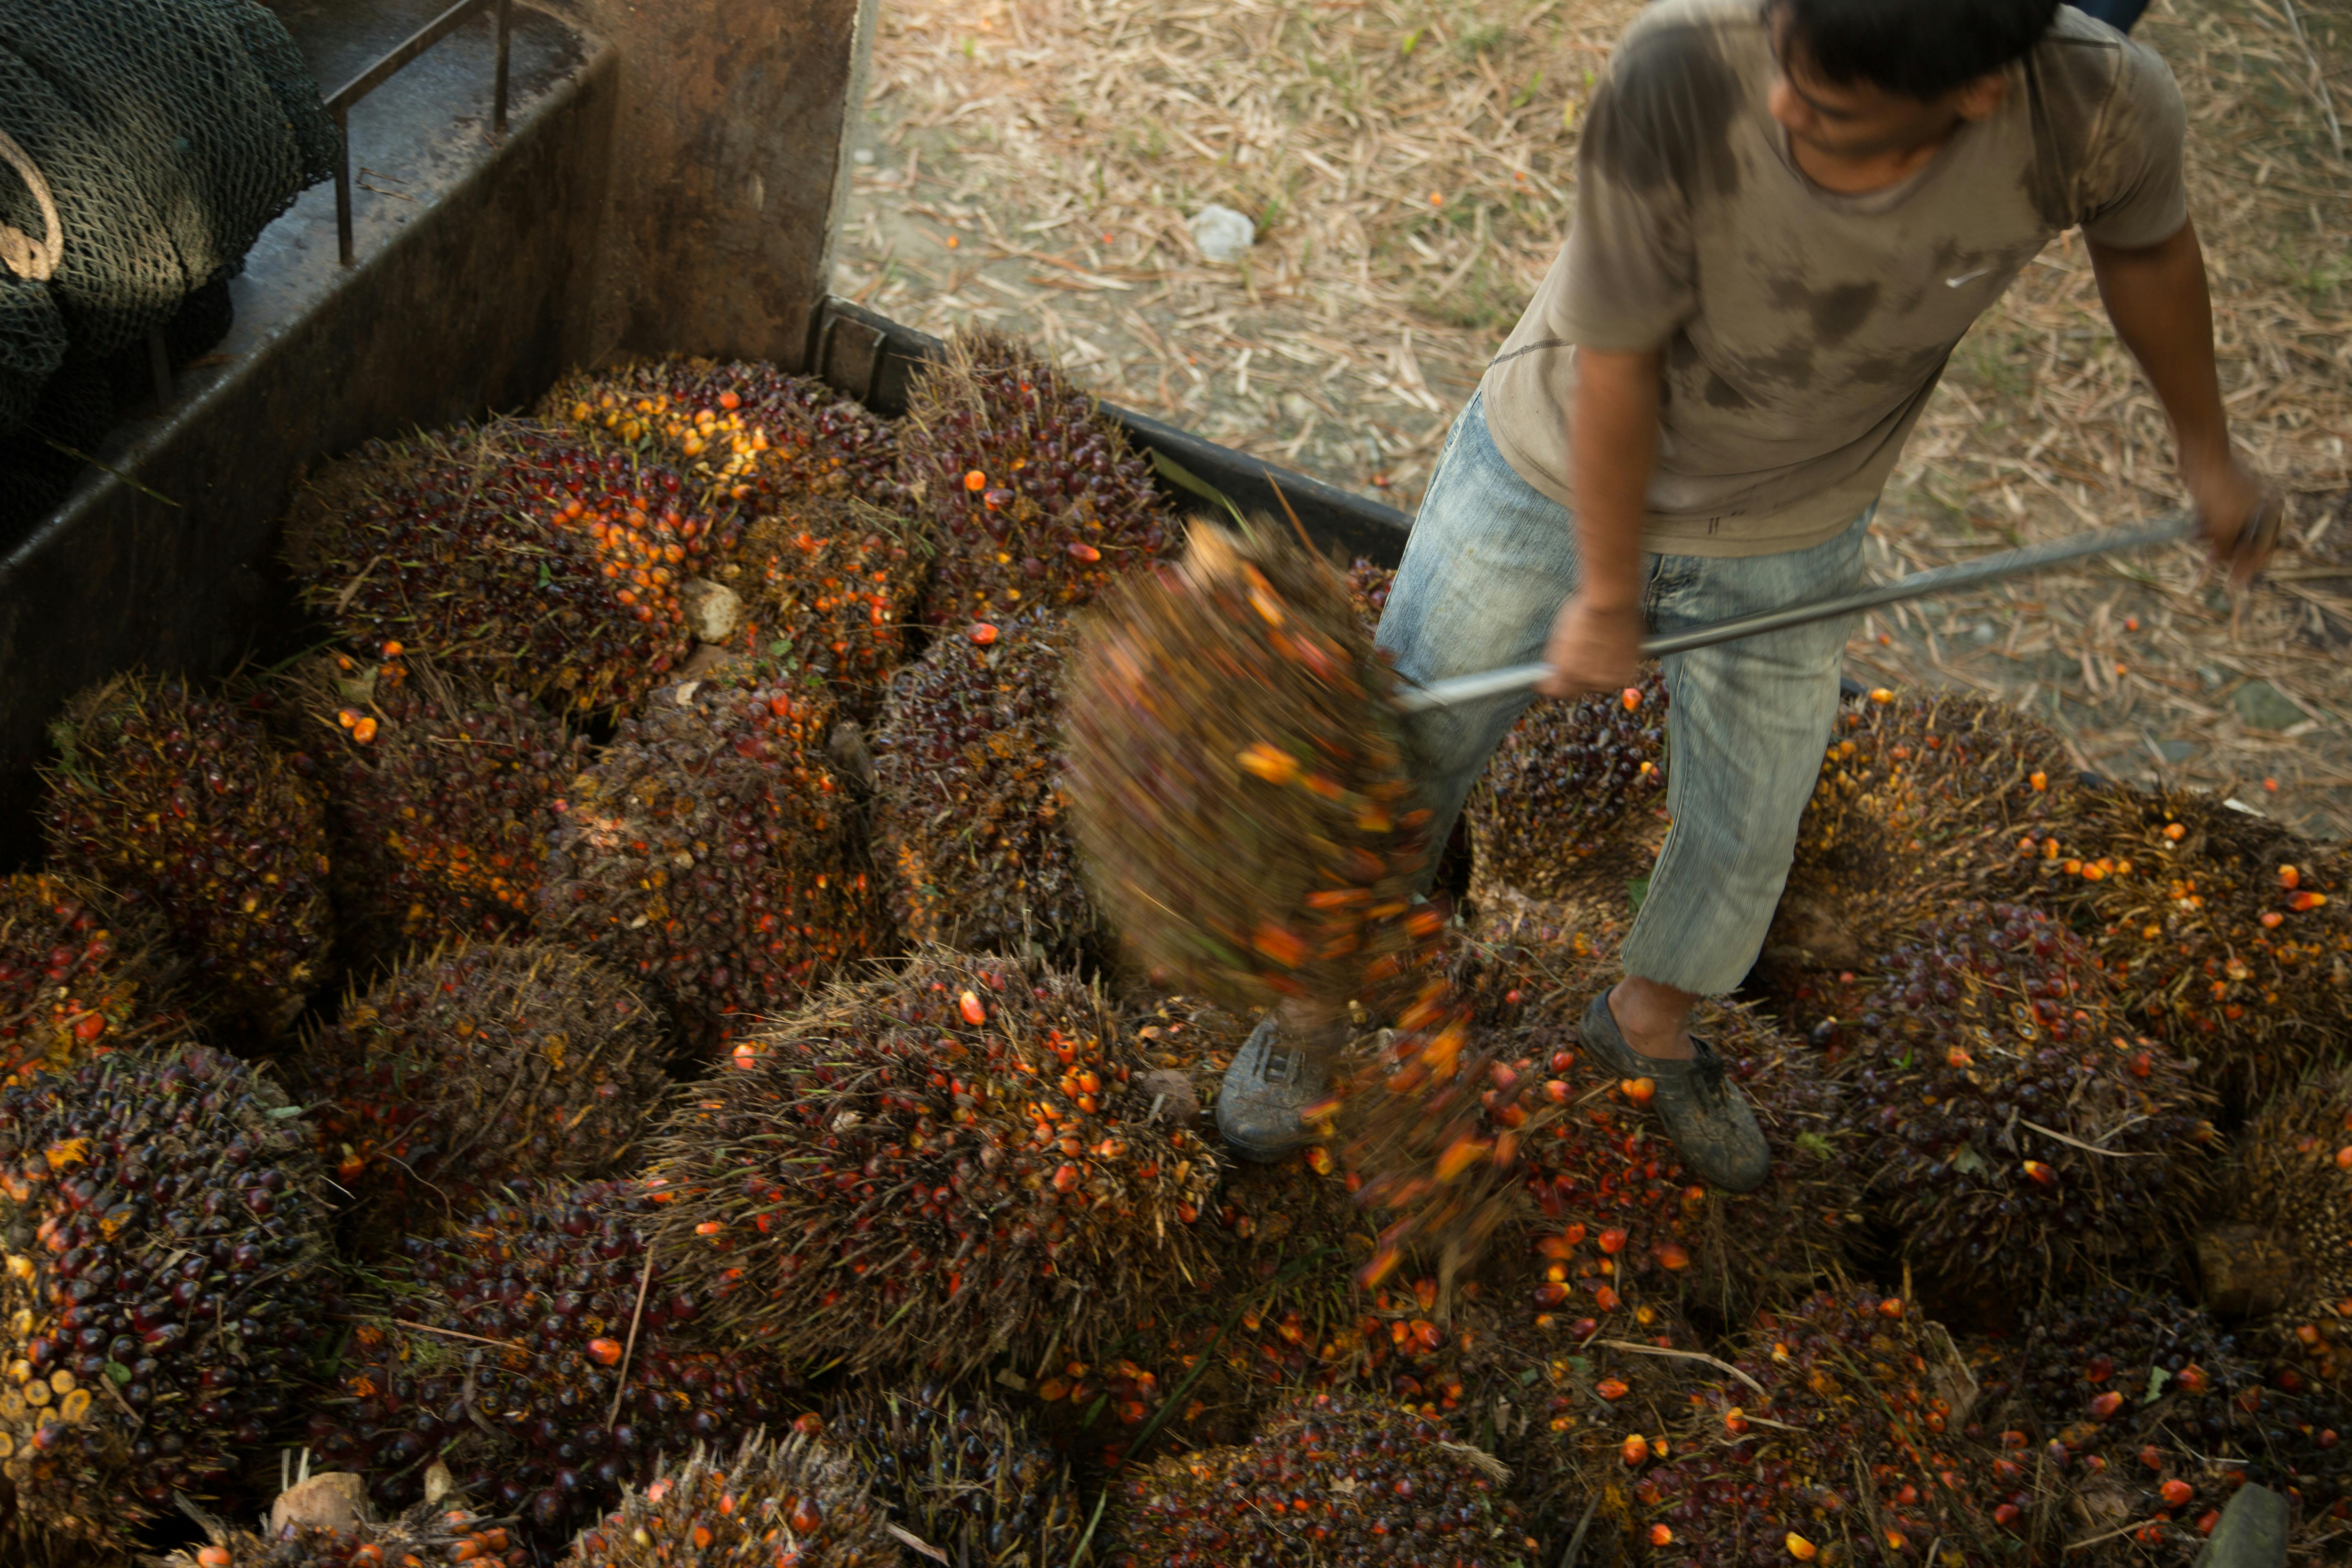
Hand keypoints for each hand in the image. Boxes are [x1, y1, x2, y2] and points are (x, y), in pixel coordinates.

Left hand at [1540, 592, 1642, 697]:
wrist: (1612, 601)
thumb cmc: (1583, 611)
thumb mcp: (1558, 636)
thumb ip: (1555, 660)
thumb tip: (1550, 674)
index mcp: (1567, 671)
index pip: (1557, 691)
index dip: (1554, 685)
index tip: (1552, 679)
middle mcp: (1587, 679)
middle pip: (1579, 689)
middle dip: (1578, 676)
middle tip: (1583, 655)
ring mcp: (1609, 677)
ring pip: (1599, 684)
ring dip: (1598, 673)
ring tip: (1599, 649)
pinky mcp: (1627, 671)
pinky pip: (1618, 677)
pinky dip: (1615, 668)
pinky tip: (1612, 650)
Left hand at [2183, 450, 2282, 586]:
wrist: (2200, 455)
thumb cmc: (2217, 489)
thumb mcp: (2224, 527)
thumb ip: (2227, 549)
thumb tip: (2219, 563)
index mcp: (2270, 512)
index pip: (2263, 549)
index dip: (2248, 568)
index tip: (2234, 585)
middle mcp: (2259, 506)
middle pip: (2244, 542)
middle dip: (2226, 552)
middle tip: (2209, 561)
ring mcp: (2239, 501)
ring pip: (2226, 532)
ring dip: (2212, 539)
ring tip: (2199, 535)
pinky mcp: (2219, 497)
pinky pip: (2214, 520)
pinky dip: (2205, 526)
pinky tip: (2195, 526)